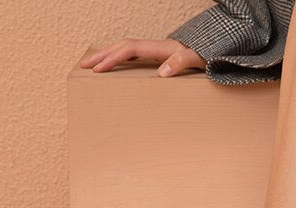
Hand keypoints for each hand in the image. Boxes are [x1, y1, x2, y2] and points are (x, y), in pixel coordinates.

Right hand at [79, 38, 206, 76]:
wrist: (212, 52)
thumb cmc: (205, 57)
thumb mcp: (196, 60)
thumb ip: (181, 62)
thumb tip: (163, 72)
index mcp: (158, 48)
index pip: (128, 50)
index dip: (112, 58)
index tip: (99, 70)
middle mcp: (153, 47)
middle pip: (120, 46)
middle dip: (101, 55)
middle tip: (83, 66)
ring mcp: (153, 51)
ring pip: (123, 50)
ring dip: (106, 56)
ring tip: (90, 66)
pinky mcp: (156, 57)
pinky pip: (131, 56)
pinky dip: (118, 59)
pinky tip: (113, 68)